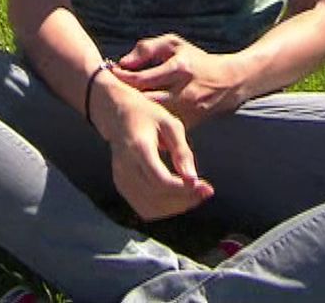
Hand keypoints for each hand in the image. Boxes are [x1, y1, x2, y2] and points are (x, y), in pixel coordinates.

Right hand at [97, 82, 214, 221]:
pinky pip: (145, 209)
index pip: (159, 180)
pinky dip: (165, 208)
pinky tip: (178, 196)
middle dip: (185, 199)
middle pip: (157, 196)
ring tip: (194, 194)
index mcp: (138, 147)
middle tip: (206, 191)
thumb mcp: (170, 124)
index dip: (183, 189)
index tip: (205, 186)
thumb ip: (182, 151)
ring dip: (176, 207)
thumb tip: (193, 180)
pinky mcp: (122, 186)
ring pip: (150, 208)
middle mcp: (125, 166)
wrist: (117, 115)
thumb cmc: (148, 116)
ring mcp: (121, 179)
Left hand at [114, 33, 246, 126]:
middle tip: (110, 90)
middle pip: (145, 100)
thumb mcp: (174, 44)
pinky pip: (162, 125)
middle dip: (126, 96)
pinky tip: (138, 112)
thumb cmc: (195, 60)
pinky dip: (148, 120)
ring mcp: (188, 111)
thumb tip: (123, 62)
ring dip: (136, 110)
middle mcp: (184, 92)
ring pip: (152, 116)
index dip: (122, 77)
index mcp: (179, 68)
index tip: (111, 73)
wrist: (228, 82)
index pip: (142, 78)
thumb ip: (147, 48)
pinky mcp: (189, 124)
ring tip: (122, 101)